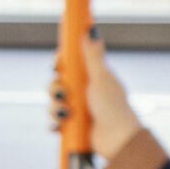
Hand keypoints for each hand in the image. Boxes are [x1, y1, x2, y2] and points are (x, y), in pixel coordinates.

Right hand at [51, 30, 143, 160]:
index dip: (60, 63)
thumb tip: (91, 29)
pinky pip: (54, 122)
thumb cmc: (113, 107)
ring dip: (55, 108)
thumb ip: (93, 55)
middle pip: (56, 83)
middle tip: (64, 93)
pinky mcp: (72, 126)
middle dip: (55, 89)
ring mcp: (77, 109)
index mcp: (91, 77)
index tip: (57, 65)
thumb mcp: (102, 77)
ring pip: (53, 103)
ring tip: (66, 114)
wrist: (117, 139)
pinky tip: (61, 125)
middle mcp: (83, 92)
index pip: (69, 64)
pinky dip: (55, 123)